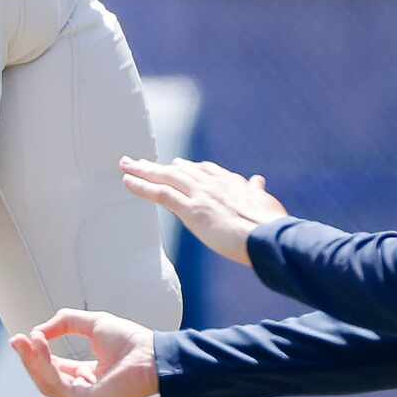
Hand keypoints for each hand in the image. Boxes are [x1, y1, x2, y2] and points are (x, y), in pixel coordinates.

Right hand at [11, 309, 159, 396]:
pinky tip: (40, 346)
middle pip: (46, 378)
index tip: (22, 337)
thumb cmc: (131, 340)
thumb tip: (37, 331)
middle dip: (30, 359)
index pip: (55, 369)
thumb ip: (65, 323)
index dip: (37, 354)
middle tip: (15, 340)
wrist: (153, 354)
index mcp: (87, 377)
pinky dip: (46, 365)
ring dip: (33, 360)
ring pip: (47, 383)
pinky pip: (57, 385)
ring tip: (25, 340)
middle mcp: (84, 393)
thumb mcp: (92, 324)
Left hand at [116, 155, 287, 264]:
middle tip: (140, 161)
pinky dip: (142, 186)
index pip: (205, 170)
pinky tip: (127, 181)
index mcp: (231, 182)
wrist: (267, 235)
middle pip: (180, 170)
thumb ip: (257, 191)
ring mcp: (200, 195)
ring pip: (166, 177)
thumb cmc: (270, 224)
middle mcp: (212, 184)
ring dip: (143, 170)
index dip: (189, 168)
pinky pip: (161, 194)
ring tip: (126, 165)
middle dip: (159, 165)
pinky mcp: (191, 209)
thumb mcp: (266, 202)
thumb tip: (258, 180)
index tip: (178, 164)